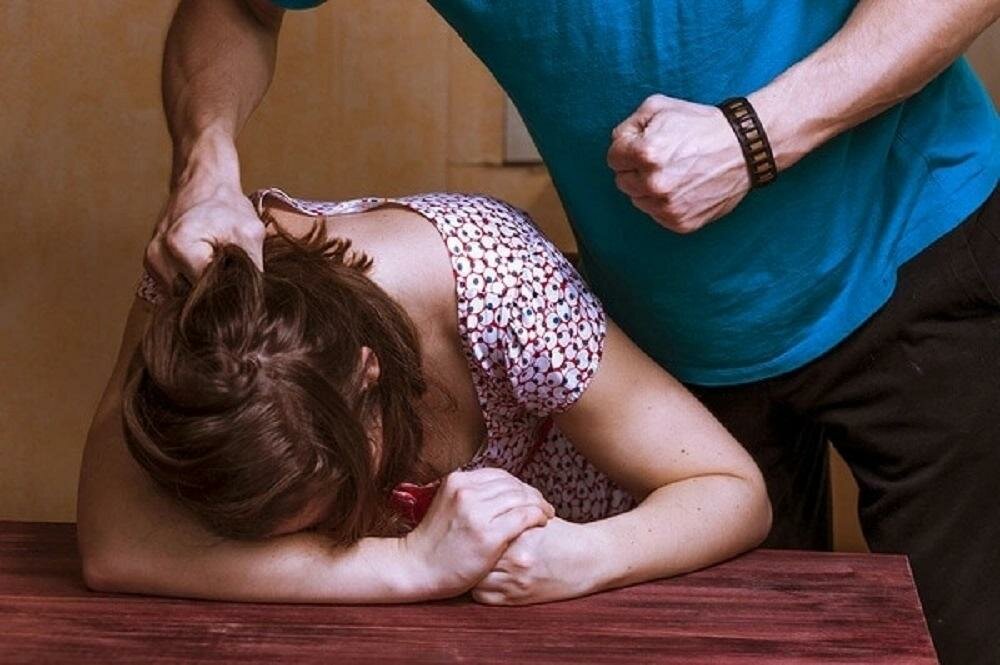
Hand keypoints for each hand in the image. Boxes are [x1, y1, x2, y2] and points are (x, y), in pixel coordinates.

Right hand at [145, 177, 264, 289]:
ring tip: (217, 264)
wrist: (202, 184)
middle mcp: (157, 257)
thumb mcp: (249, 232)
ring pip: (182, 296)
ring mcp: (152, 263)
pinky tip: (204, 266)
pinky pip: (176, 288)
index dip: (226, 290)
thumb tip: (253, 300)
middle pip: (191, 297)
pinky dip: (192, 282)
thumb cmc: (226, 206)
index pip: (205, 291)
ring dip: (202, 287)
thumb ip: (250, 267)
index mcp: (178, 246)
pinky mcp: (153, 266)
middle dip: (213, 290)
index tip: (240, 279)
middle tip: (230, 271)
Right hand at [401, 468, 554, 598]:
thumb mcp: (446, 504)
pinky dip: (538, 516)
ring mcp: (478, 513)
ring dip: (539, 504)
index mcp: (457, 480)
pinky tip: (542, 522)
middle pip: (513, 484)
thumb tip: (499, 489)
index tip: (528, 496)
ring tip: (546, 514)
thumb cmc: (435, 542)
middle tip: (543, 506)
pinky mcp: (489, 535)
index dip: (518, 485)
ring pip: (522, 497)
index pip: (499, 475)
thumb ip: (470, 494)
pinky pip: (525, 516)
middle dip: (531, 494)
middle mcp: (467, 491)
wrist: (417, 567)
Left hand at [471, 518, 597, 605]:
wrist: (589, 560)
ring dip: (472, 569)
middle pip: (476, 554)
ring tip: (472, 561)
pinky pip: (483, 596)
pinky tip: (485, 577)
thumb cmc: (563, 535)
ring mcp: (515, 582)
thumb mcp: (538, 518)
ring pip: (475, 577)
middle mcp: (516, 559)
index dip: (474, 528)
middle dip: (470, 549)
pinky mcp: (517, 599)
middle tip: (466, 544)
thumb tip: (483, 503)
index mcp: (521, 534)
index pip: (483, 530)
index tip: (470, 527)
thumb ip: (512, 512)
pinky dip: (479, 587)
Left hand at [607, 94, 750, 233]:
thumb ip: (629, 125)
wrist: (743, 148)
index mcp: (646, 154)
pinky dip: (665, 203)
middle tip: (662, 158)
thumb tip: (617, 144)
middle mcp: (654, 184)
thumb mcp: (660, 107)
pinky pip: (657, 215)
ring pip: (638, 200)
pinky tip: (683, 187)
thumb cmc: (702, 125)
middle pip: (622, 181)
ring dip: (649, 188)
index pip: (613, 158)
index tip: (645, 145)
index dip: (627, 148)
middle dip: (636, 169)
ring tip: (674, 172)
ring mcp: (667, 207)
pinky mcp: (680, 222)